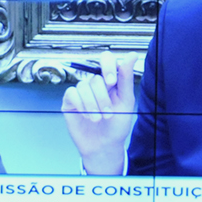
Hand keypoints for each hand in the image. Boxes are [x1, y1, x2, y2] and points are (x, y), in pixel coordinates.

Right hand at [59, 53, 137, 175]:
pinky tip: (87, 116)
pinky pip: (72, 94)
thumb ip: (126, 77)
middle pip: (95, 78)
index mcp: (110, 80)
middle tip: (108, 112)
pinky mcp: (69, 102)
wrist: (104, 145)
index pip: (106, 59)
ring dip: (93, 104)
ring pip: (83, 86)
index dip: (107, 67)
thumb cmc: (117, 125)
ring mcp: (81, 92)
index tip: (112, 82)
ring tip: (98, 119)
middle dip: (103, 97)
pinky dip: (81, 105)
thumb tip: (131, 55)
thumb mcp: (126, 100)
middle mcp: (94, 84)